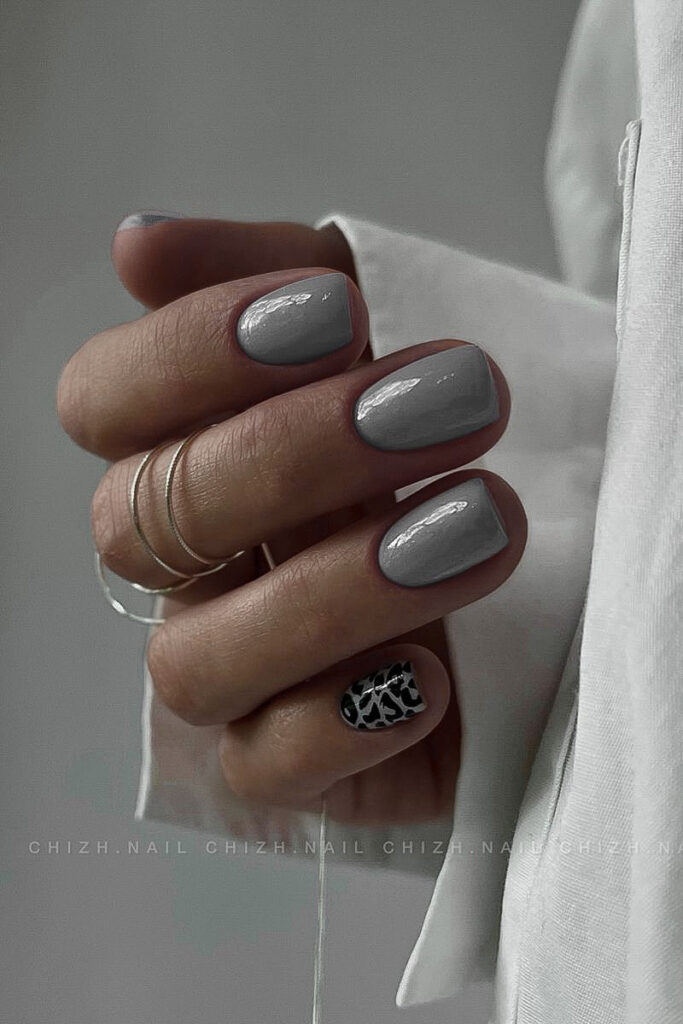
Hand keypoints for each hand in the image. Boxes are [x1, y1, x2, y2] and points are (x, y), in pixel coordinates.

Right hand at [57, 214, 525, 824]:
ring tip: (480, 525)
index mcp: (190, 449)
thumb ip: (266, 274)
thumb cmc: (446, 420)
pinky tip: (436, 674)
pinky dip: (342, 722)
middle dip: (294, 457)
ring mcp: (239, 671)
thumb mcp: (378, 319)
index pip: (102, 405)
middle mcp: (193, 566)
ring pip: (196, 662)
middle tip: (449, 399)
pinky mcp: (300, 762)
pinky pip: (267, 770)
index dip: (189, 356)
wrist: (560, 524)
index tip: (332, 311)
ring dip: (334, 590)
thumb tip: (138, 243)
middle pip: (145, 528)